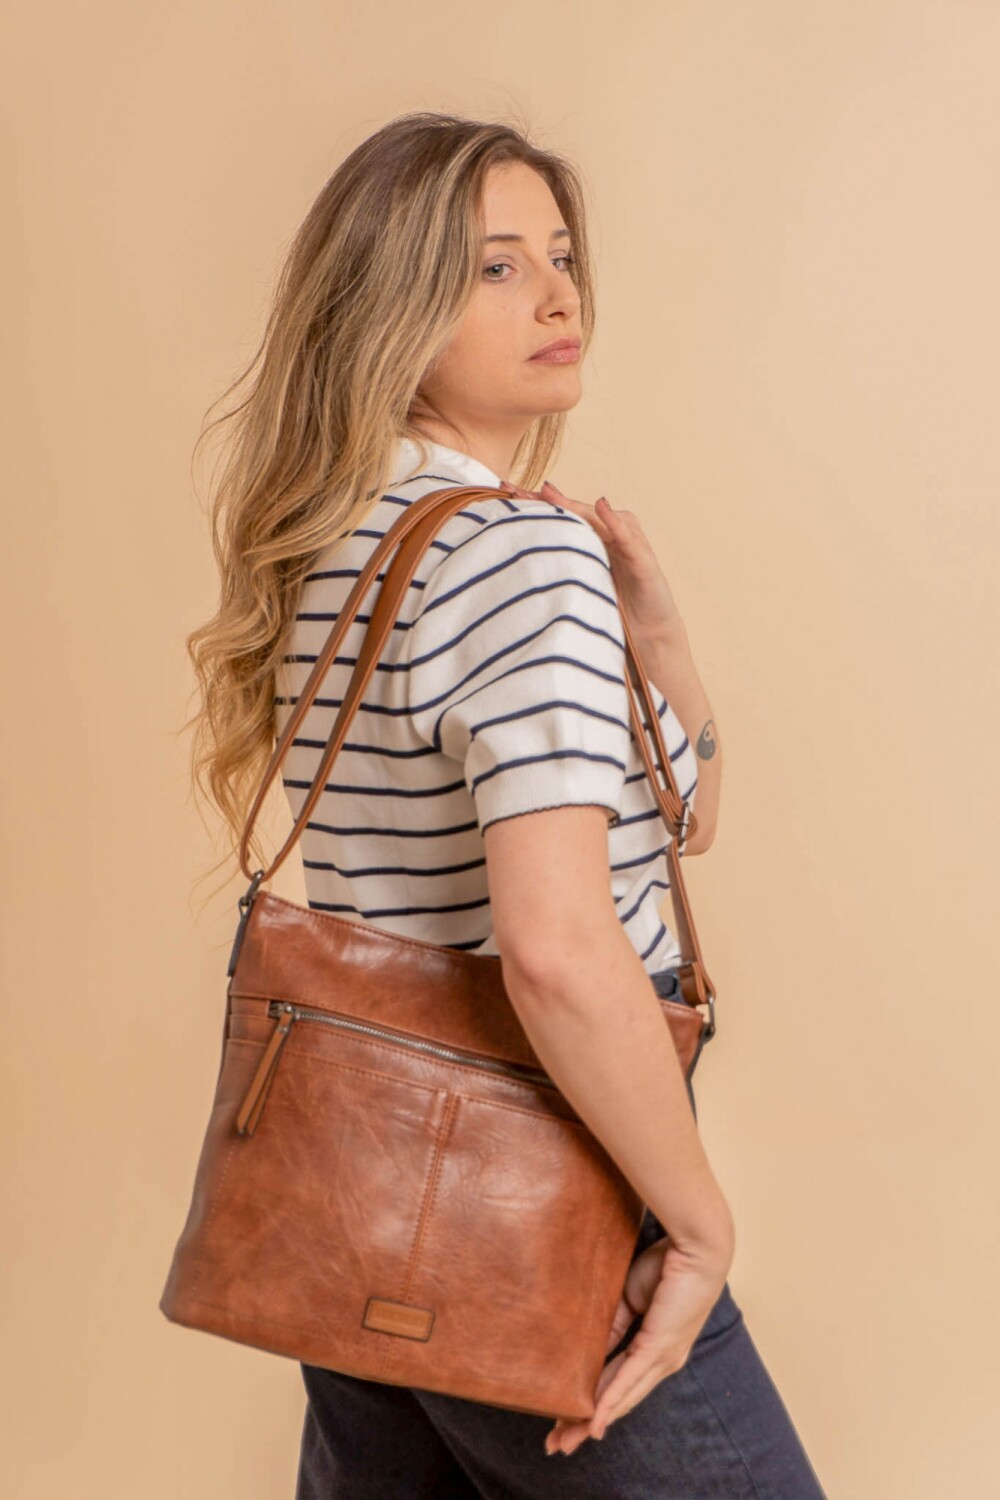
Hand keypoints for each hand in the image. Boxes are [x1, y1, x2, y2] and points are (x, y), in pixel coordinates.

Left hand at [500, 479, 683, 649]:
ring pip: (598, 518)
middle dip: (545, 499)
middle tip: (516, 489)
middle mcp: (612, 533)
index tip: (503, 490)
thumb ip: (558, 567)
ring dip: (573, 505)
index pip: (562, 514)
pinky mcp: (644, 560)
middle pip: (576, 511)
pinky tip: (601, 507)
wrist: (650, 633)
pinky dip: (614, 521)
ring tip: (548, 492)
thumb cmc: (613, 607)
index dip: (535, 503)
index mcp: (595, 538)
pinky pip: (627, 537)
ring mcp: (629, 543)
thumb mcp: (579, 584)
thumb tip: (516, 557)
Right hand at [543, 1235, 728, 1458]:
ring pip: (620, 1398)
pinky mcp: (658, 1348)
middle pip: (617, 1400)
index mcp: (655, 1349)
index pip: (618, 1382)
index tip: (564, 1419)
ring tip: (565, 1440)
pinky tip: (593, 1422)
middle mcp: (660, 1362)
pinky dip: (609, 1403)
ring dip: (591, 1421)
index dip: (592, 1403)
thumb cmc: (666, 1265)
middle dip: (585, 1424)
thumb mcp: (627, 1298)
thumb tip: (587, 1348)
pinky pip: (628, 1380)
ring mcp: (661, 1358)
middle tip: (558, 1445)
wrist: (694, 1248)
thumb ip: (611, 1325)